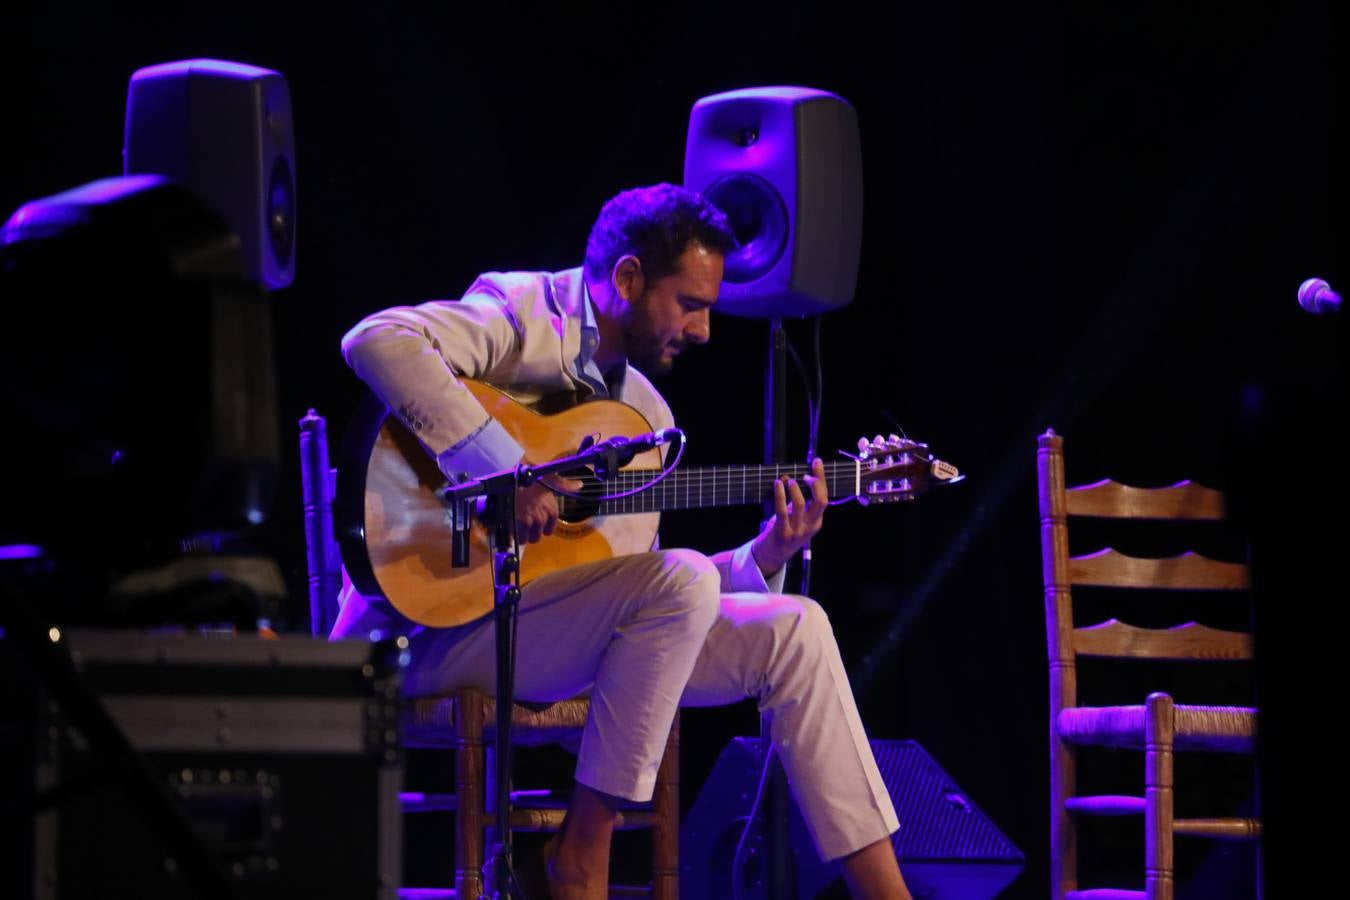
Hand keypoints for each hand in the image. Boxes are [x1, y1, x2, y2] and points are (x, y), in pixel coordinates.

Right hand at [515, 465, 581, 543]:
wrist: (509, 475)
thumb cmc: (529, 474)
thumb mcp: (549, 476)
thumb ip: (564, 484)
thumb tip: (579, 485)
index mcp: (552, 510)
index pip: (548, 530)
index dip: (540, 527)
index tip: (533, 520)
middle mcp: (542, 518)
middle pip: (536, 537)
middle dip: (529, 532)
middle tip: (521, 522)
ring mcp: (528, 522)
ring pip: (524, 539)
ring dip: (519, 534)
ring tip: (513, 523)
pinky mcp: (515, 524)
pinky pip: (513, 538)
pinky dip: (509, 537)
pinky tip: (507, 528)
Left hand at [751, 457, 827, 576]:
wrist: (771, 557)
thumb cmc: (783, 532)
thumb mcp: (796, 519)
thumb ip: (797, 503)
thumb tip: (792, 479)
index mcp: (816, 523)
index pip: (824, 498)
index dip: (821, 479)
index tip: (817, 463)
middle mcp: (809, 527)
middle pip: (821, 501)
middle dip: (816, 483)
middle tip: (806, 474)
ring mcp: (797, 531)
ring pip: (801, 505)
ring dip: (795, 489)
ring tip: (789, 480)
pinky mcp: (782, 533)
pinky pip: (782, 511)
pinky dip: (780, 495)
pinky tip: (777, 485)